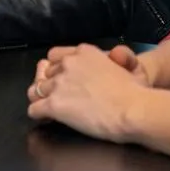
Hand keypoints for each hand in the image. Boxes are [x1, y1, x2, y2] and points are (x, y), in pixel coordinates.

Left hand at [26, 43, 149, 142]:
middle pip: (46, 73)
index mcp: (83, 52)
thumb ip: (118, 56)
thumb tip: (114, 54)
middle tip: (59, 96)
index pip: (54, 56)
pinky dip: (38, 114)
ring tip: (49, 108)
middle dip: (50, 84)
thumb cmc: (135, 91)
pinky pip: (34, 109)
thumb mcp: (127, 64)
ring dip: (42, 98)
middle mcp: (67, 64)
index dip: (58, 69)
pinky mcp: (54, 104)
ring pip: (36, 90)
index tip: (64, 79)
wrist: (133, 110)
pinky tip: (45, 118)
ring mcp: (58, 84)